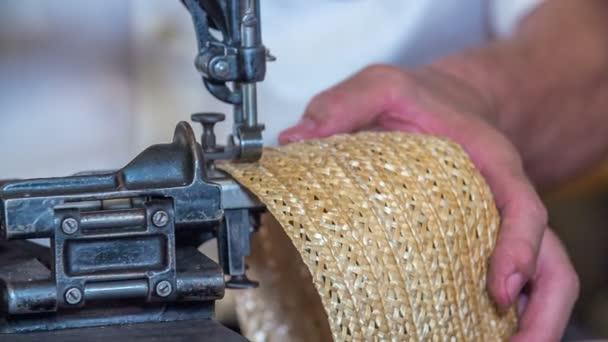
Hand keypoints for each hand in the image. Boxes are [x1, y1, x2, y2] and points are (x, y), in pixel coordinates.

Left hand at [279, 64, 578, 339]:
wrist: (446, 103)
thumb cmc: (422, 100)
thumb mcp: (382, 86)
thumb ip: (343, 104)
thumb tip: (296, 142)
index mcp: (492, 163)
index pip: (524, 209)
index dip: (520, 250)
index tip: (503, 289)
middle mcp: (503, 200)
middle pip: (550, 262)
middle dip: (544, 312)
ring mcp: (495, 225)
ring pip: (539, 279)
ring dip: (530, 324)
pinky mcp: (479, 239)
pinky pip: (504, 281)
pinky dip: (497, 315)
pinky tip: (471, 335)